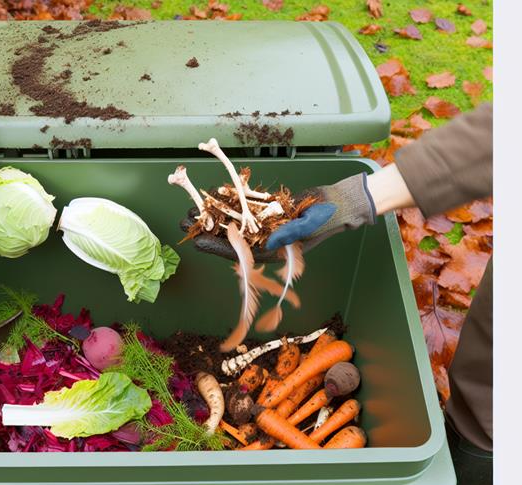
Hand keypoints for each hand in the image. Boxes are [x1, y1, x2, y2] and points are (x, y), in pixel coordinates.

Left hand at [179, 173, 377, 260]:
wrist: (338, 204)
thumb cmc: (325, 221)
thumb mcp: (307, 228)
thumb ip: (287, 234)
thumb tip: (268, 242)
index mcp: (270, 251)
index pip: (237, 252)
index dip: (215, 247)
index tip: (195, 241)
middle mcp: (263, 240)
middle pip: (227, 236)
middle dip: (205, 229)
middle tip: (183, 222)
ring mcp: (263, 224)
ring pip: (231, 221)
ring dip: (211, 215)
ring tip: (190, 209)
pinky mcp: (265, 209)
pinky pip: (241, 207)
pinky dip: (227, 202)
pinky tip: (212, 195)